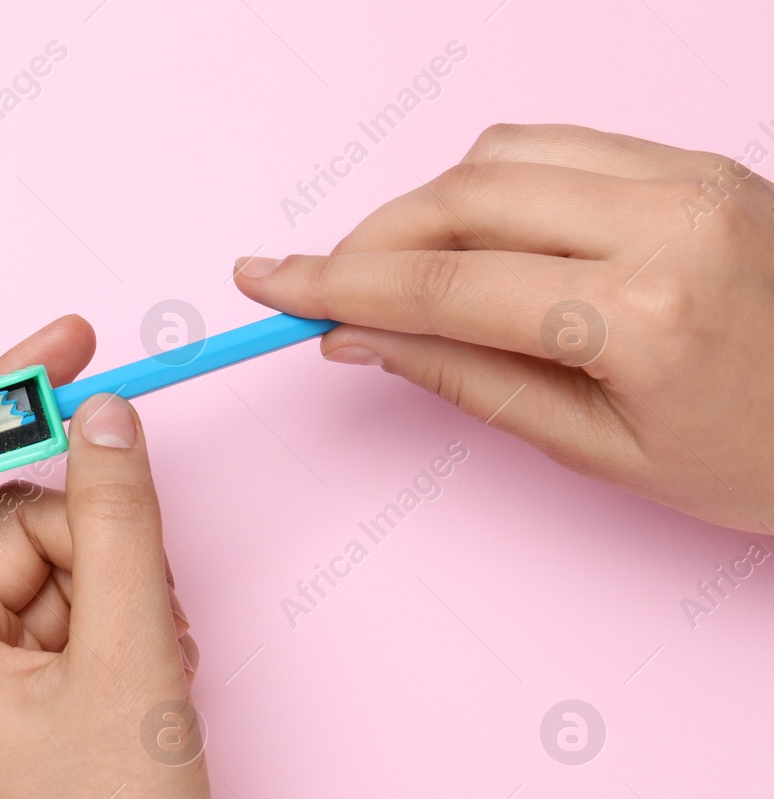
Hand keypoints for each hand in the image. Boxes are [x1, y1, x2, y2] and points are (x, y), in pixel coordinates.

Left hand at [0, 316, 209, 798]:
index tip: (72, 338)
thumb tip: (103, 415)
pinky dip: (117, 631)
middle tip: (150, 606)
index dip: (5, 397)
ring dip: (119, 592)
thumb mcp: (131, 658)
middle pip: (14, 522)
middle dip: (98, 540)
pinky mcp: (11, 708)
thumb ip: (121, 520)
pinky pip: (63, 622)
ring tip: (154, 671)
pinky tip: (150, 684)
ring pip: (52, 571)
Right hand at [233, 122, 773, 532]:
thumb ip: (468, 382)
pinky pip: (559, 144)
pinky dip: (490, 181)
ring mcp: (691, 176)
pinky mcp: (698, 160)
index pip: (446, 283)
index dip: (337, 282)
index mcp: (644, 314)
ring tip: (396, 270)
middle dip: (369, 240)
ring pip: (501, 152)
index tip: (267, 282)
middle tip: (318, 287)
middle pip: (462, 195)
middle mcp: (669, 220)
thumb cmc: (760, 462)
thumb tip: (362, 337)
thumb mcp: (600, 453)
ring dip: (425, 205)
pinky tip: (473, 237)